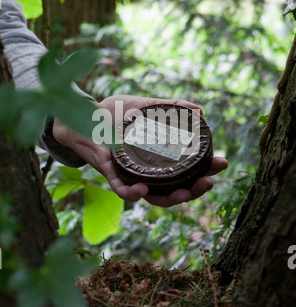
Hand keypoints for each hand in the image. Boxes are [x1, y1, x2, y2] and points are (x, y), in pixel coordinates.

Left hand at [52, 95, 227, 206]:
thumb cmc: (116, 113)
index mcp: (159, 159)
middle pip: (175, 189)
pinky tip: (143, 190)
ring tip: (185, 194)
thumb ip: (171, 108)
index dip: (205, 171)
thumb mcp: (147, 107)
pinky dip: (132, 192)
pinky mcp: (110, 173)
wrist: (84, 113)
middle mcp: (148, 171)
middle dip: (195, 189)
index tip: (222, 162)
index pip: (186, 171)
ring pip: (152, 196)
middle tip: (209, 181)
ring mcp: (130, 174)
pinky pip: (121, 189)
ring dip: (170, 199)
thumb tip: (200, 110)